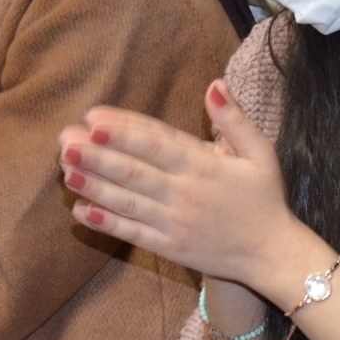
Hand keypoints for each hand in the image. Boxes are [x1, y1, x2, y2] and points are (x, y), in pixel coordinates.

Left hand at [58, 79, 308, 289]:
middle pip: (134, 172)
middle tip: (65, 140)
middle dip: (98, 156)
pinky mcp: (170, 247)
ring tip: (65, 169)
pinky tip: (80, 210)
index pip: (157, 145)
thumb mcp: (260, 153)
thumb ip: (234, 119)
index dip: (124, 132)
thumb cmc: (265, 198)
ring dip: (94, 185)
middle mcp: (185, 194)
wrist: (274, 255)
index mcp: (203, 167)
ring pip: (128, 202)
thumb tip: (215, 84)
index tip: (94, 118)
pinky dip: (107, 223)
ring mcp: (175, 223)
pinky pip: (134, 234)